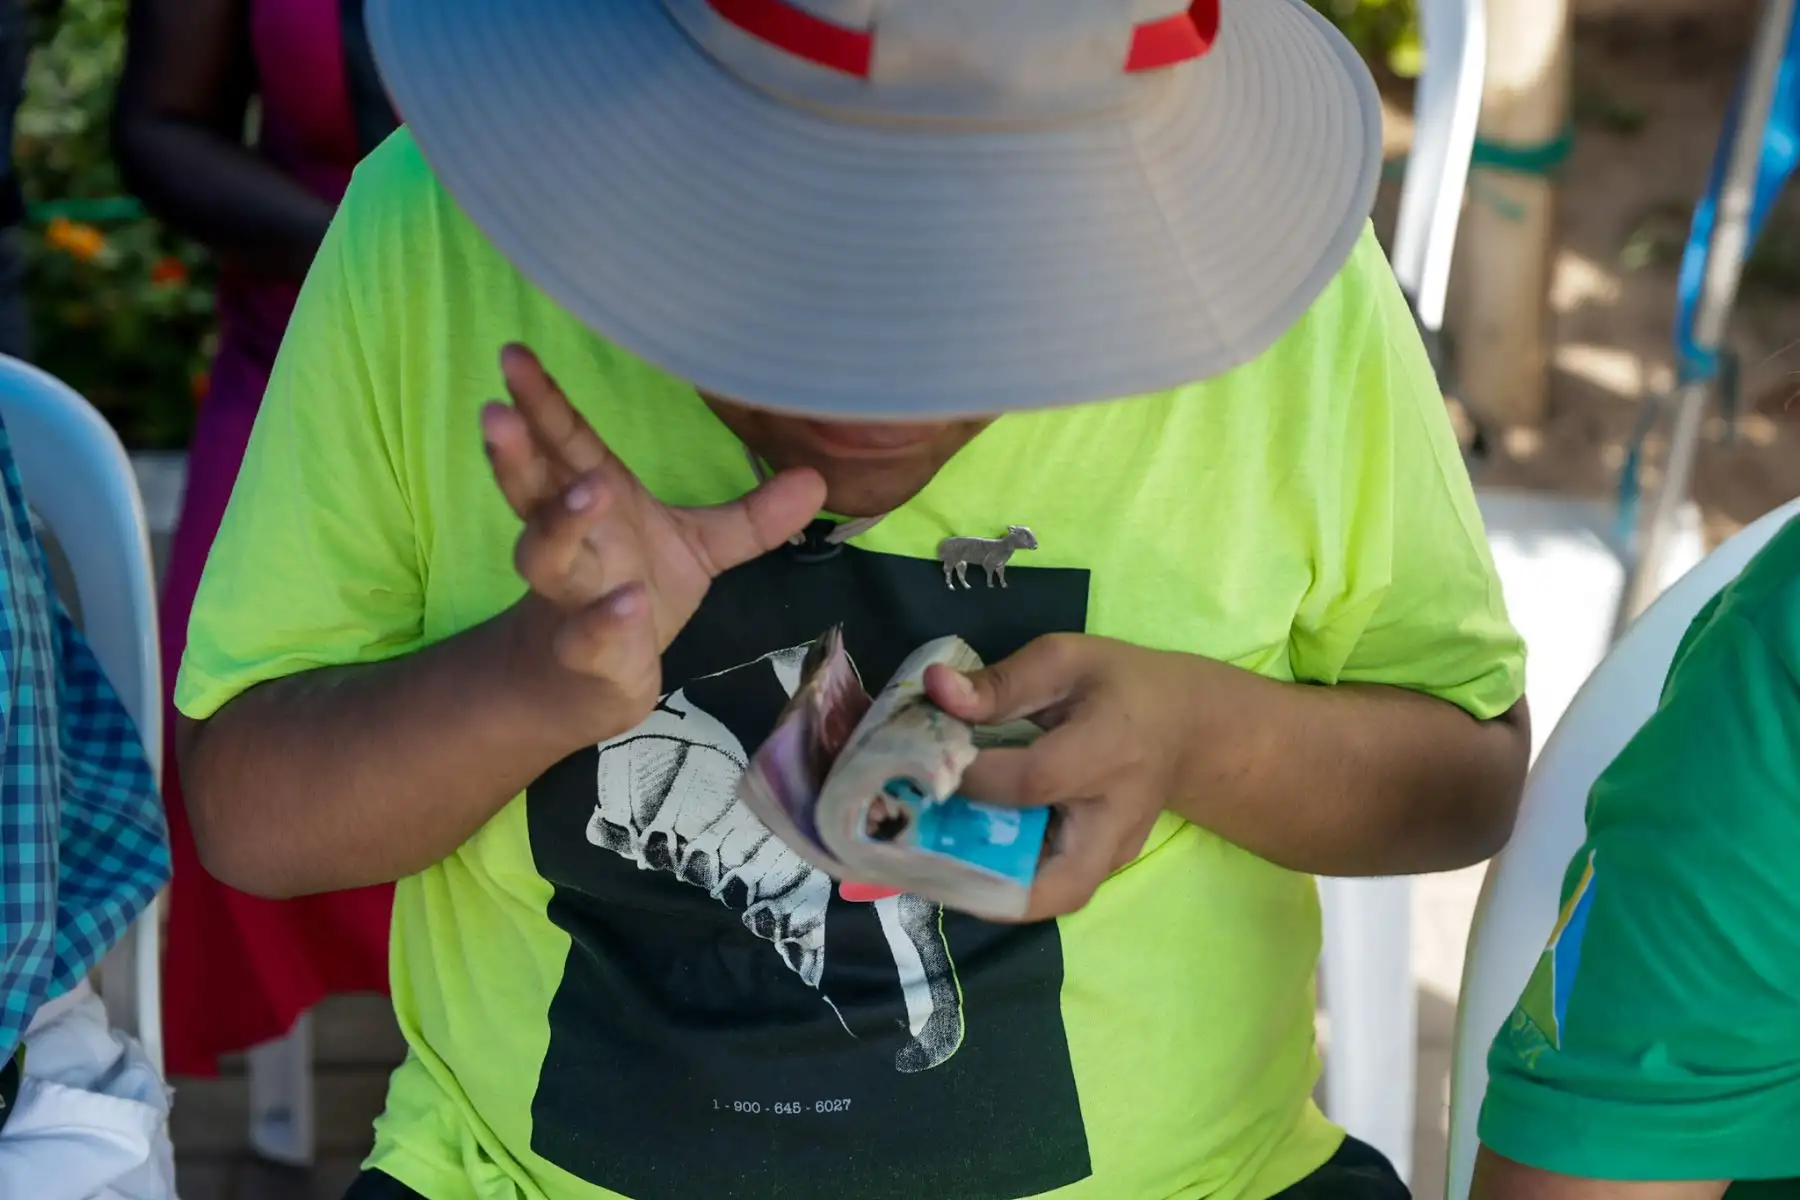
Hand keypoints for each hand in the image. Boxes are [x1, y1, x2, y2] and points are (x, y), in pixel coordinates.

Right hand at [484, 344, 824, 739]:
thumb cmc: (632, 593)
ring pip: (546, 557)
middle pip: (532, 492)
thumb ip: (754, 517)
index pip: (563, 445)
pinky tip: (629, 603)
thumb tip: (817, 478)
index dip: (540, 403)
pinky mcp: (585, 654)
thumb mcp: (702, 548)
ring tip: (592, 489)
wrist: (593, 682)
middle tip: (500, 413)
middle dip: (516, 454)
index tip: (514, 355)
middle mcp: (571, 544)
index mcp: (594, 503)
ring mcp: (572, 599)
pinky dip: (605, 621)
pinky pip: (587, 636)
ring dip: (561, 524)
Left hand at [924, 634, 1206, 920]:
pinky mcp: (1106, 867)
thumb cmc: (1121, 685)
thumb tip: (934, 688)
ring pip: (1051, 899)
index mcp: (1107, 752)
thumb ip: (1000, 682)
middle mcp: (1115, 817)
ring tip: (927, 860)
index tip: (922, 763)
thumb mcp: (1065, 660)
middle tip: (917, 855)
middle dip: (979, 879)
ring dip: (986, 890)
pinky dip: (1004, 882)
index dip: (971, 779)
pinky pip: (1051, 889)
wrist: (1187, 727)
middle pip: (1054, 883)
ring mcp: (1115, 852)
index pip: (1031, 782)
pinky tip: (961, 854)